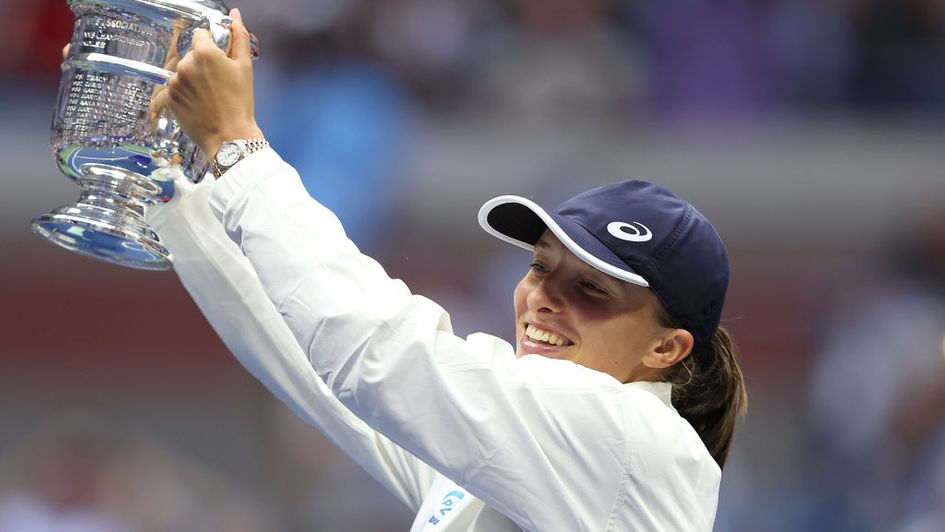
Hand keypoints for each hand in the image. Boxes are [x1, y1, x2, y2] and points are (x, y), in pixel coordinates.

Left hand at [166, 8, 263, 156]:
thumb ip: (239, 37)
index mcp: (204, 52)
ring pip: (184, 71)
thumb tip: (235, 15)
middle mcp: (185, 64)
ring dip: (194, 79)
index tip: (220, 61)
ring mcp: (175, 82)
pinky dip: (187, 94)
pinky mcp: (169, 98)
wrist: (229, 137)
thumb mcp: (245, 67)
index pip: (201, 35)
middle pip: (192, 54)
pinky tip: (201, 104)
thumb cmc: (240, 103)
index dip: (212, 47)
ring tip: (210, 97)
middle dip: (203, 64)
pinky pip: (177, 88)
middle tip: (219, 84)